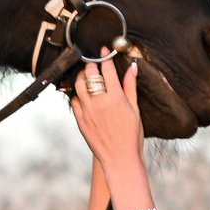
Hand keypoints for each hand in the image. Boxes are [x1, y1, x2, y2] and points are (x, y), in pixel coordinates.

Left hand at [67, 52, 145, 191]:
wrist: (120, 159)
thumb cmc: (131, 136)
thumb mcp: (135, 110)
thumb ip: (131, 87)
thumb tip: (132, 67)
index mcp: (116, 98)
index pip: (107, 70)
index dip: (105, 57)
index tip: (104, 51)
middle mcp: (99, 102)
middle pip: (90, 74)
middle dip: (91, 64)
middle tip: (93, 62)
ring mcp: (87, 111)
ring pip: (79, 85)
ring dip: (81, 76)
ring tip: (86, 75)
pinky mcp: (80, 120)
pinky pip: (74, 101)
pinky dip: (77, 94)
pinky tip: (82, 94)